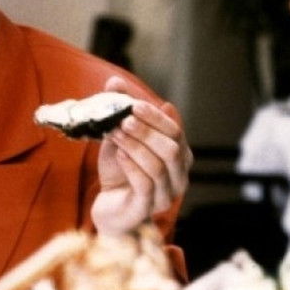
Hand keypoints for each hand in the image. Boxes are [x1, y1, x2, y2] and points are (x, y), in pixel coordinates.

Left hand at [91, 76, 191, 235]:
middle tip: (122, 119)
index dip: (155, 117)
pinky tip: (118, 154)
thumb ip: (121, 112)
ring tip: (114, 134)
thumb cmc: (120, 171)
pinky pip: (145, 184)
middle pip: (172, 149)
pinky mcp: (147, 208)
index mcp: (179, 156)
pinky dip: (131, 166)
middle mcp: (179, 176)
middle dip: (146, 131)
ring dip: (134, 146)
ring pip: (158, 166)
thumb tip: (114, 81)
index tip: (132, 104)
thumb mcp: (120, 137)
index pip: (175, 131)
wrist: (109, 207)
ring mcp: (166, 194)